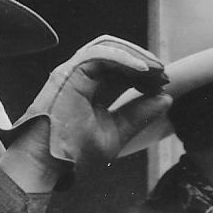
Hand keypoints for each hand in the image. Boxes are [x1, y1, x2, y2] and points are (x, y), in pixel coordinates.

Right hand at [1, 35, 169, 191]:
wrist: (47, 165)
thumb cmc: (73, 154)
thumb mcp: (117, 132)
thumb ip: (139, 115)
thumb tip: (166, 99)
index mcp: (87, 86)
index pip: (118, 66)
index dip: (142, 70)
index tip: (162, 83)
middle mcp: (78, 75)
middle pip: (114, 51)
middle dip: (142, 60)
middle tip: (163, 75)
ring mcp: (71, 72)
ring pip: (107, 47)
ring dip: (135, 56)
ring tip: (156, 71)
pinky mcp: (67, 73)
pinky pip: (99, 55)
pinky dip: (124, 58)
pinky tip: (143, 71)